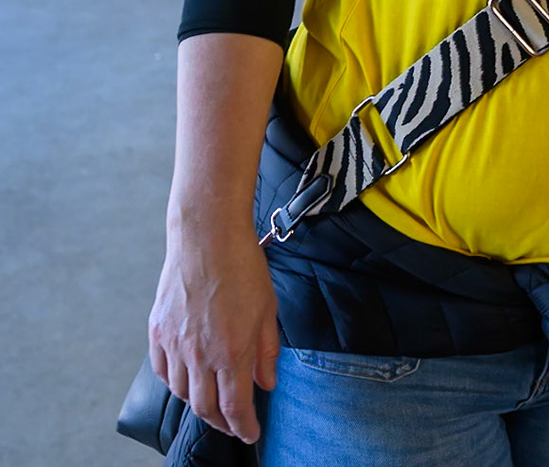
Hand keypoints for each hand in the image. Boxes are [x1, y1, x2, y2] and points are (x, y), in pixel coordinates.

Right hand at [148, 229, 278, 442]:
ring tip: (214, 403)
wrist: (206, 236)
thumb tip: (265, 384)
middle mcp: (198, 353)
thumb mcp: (269, 309)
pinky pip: (163, 371)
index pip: (234, 406)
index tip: (251, 433)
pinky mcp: (157, 331)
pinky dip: (176, 384)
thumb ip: (267, 352)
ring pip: (182, 393)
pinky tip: (188, 382)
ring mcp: (173, 343)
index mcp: (230, 350)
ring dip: (199, 405)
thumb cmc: (243, 266)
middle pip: (205, 407)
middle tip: (234, 424)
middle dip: (222, 423)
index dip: (243, 426)